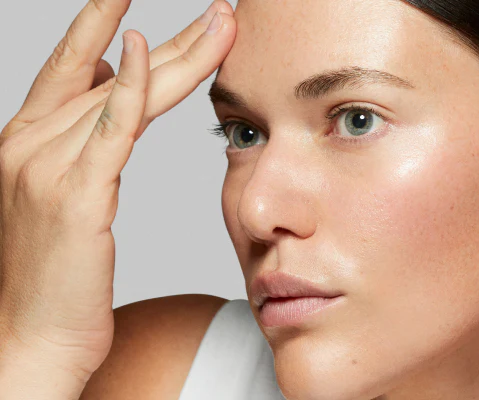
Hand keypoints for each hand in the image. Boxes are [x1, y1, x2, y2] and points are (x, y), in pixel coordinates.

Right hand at [0, 0, 235, 383]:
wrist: (32, 340)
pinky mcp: (73, 195)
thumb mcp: (67, 196)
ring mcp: (47, 166)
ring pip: (124, 94)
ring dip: (181, 55)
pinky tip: (153, 51)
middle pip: (114, 74)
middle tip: (219, 11)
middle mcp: (30, 144)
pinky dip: (134, 87)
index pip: (73, 66)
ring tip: (222, 23)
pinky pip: (110, 128)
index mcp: (26, 142)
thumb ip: (88, 137)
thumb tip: (113, 81)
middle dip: (172, 40)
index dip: (102, 21)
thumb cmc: (56, 277)